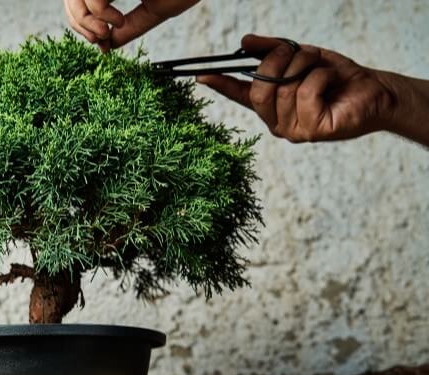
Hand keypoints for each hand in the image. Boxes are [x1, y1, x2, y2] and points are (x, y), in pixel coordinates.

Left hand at [64, 0, 199, 51]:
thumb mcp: (156, 9)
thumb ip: (131, 27)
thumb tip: (107, 47)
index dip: (79, 21)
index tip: (99, 40)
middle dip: (78, 24)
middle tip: (100, 40)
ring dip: (85, 21)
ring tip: (105, 35)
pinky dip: (100, 14)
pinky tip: (119, 21)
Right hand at [197, 34, 409, 142]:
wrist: (373, 91)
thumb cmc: (337, 78)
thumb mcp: (302, 57)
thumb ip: (273, 50)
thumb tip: (245, 42)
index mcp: (270, 104)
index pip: (239, 94)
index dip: (220, 84)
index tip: (201, 75)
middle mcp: (276, 121)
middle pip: (260, 88)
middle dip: (279, 61)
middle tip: (298, 52)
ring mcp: (292, 129)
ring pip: (285, 87)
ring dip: (306, 66)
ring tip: (321, 68)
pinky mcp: (311, 131)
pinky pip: (305, 92)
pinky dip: (321, 77)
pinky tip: (331, 83)